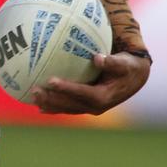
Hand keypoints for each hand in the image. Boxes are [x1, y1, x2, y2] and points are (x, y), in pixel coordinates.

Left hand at [31, 52, 150, 114]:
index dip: (66, 88)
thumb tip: (97, 58)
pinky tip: (40, 107)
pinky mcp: (86, 107)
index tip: (51, 81)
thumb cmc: (127, 67)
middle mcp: (96, 106)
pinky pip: (68, 108)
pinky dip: (54, 108)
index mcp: (104, 96)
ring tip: (33, 97)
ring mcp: (90, 108)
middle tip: (35, 90)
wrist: (134, 79)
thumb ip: (112, 62)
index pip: (82, 92)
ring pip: (67, 108)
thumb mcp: (124, 63)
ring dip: (50, 104)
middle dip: (52, 99)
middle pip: (70, 104)